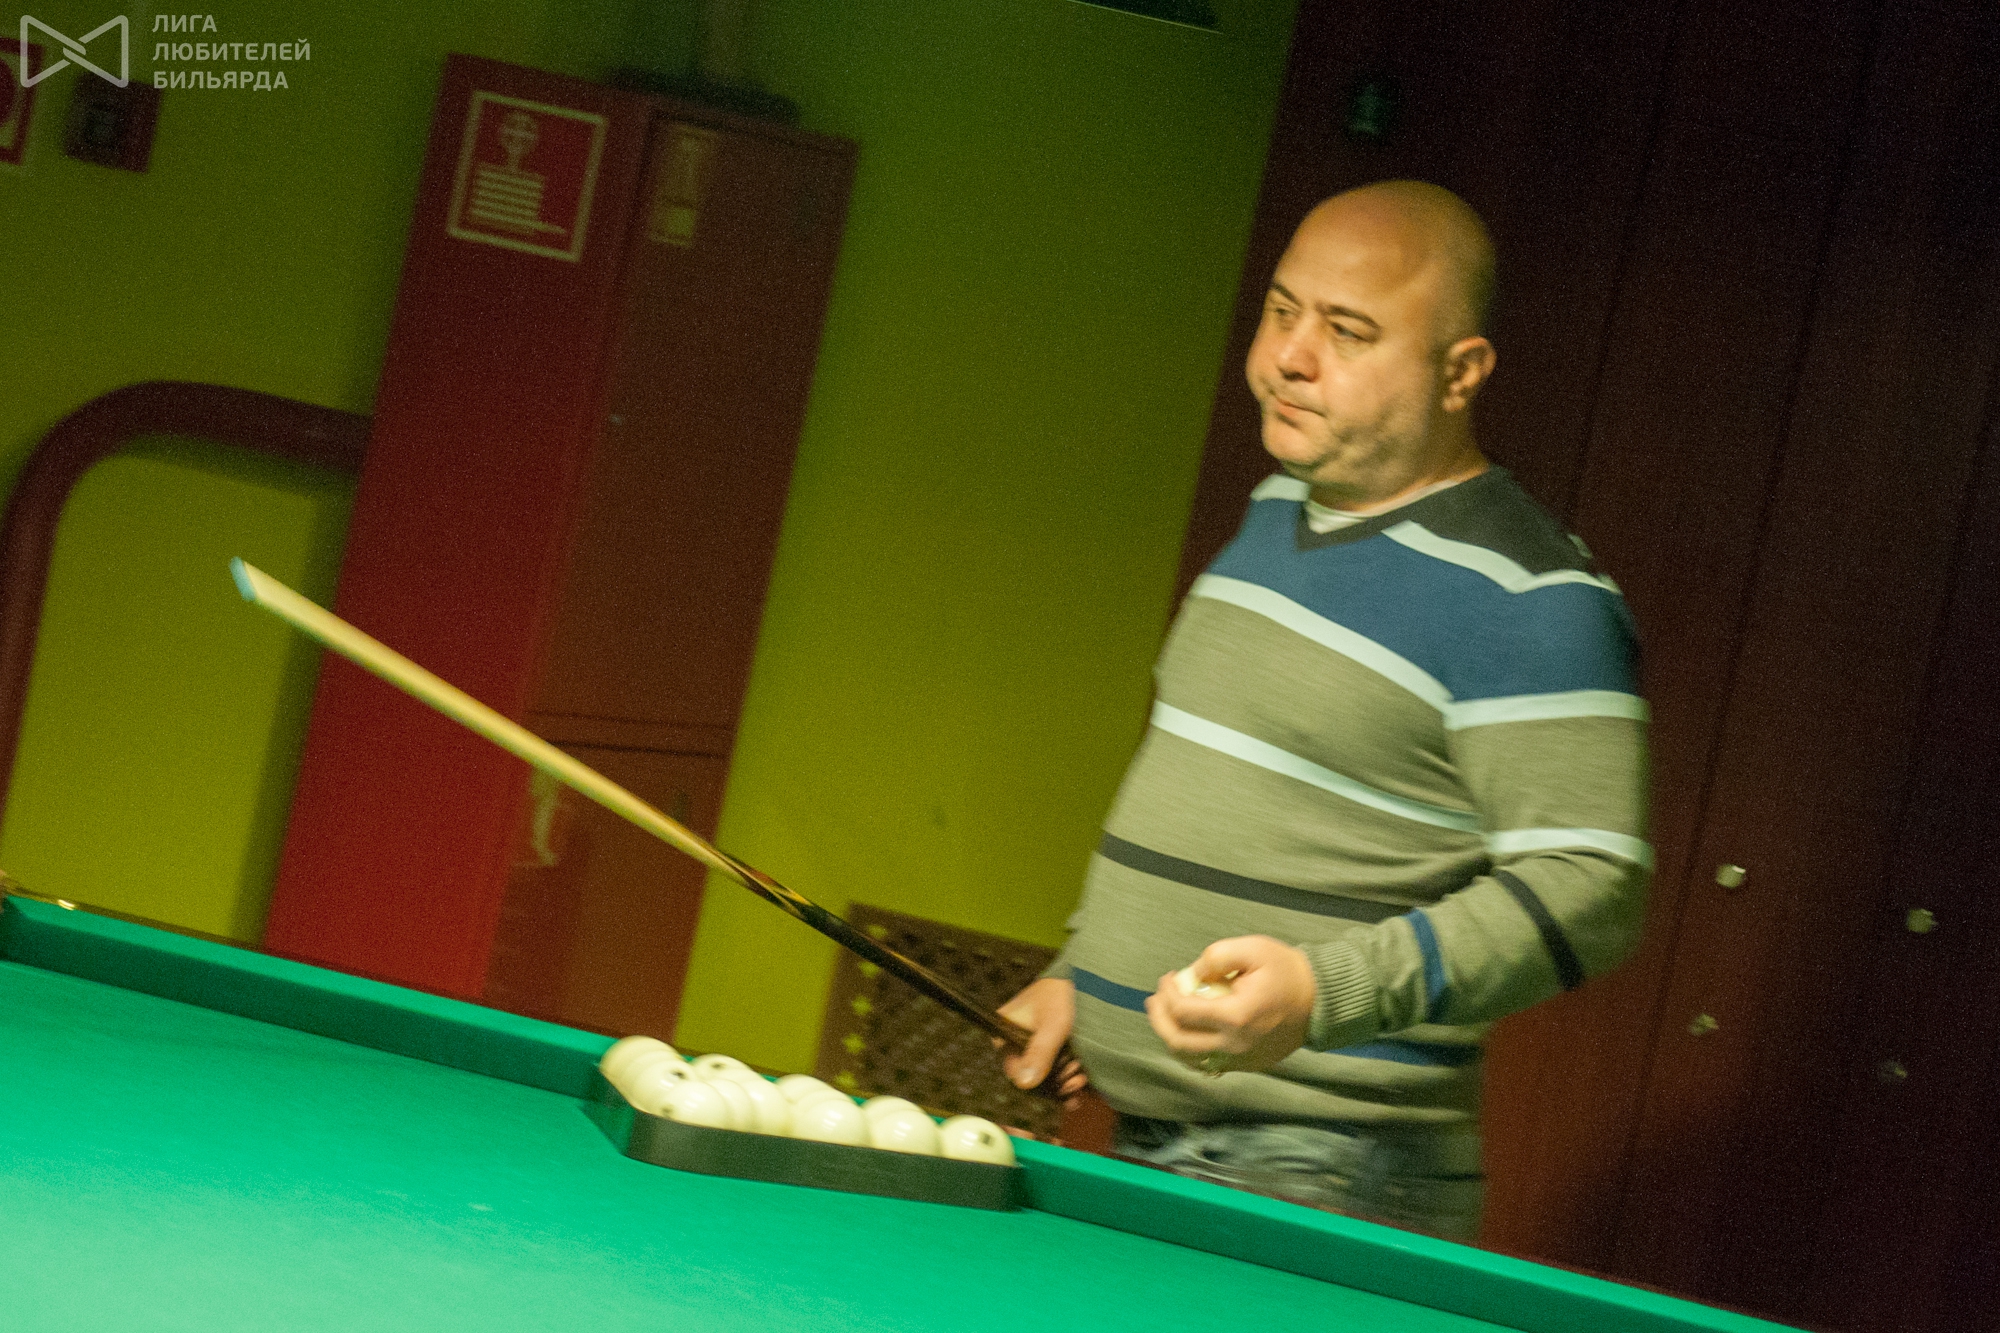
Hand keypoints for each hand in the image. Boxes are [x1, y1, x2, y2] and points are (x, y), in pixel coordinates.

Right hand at [994, 977, 1087, 1100]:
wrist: (1083, 977)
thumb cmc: (1062, 996)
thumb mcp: (1053, 1026)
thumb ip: (1039, 1053)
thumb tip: (1023, 1084)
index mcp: (1004, 1033)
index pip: (1015, 1071)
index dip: (1038, 1084)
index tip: (1063, 1084)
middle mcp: (1014, 1041)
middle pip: (1031, 1075)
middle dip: (1056, 1083)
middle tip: (1077, 1079)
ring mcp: (1031, 1043)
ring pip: (1045, 1074)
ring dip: (1065, 1080)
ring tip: (1082, 1074)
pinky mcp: (1046, 1044)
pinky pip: (1054, 1068)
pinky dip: (1068, 1075)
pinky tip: (1083, 1077)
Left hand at [1145, 936, 1314, 1076]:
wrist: (1321, 1002)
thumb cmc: (1287, 972)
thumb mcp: (1254, 949)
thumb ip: (1216, 957)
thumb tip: (1191, 976)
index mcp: (1235, 1017)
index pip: (1183, 1011)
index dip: (1167, 993)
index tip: (1168, 977)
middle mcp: (1234, 1046)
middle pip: (1178, 1042)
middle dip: (1159, 1019)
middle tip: (1155, 1000)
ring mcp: (1240, 1060)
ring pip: (1190, 1059)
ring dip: (1171, 1038)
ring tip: (1164, 1017)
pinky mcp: (1247, 1066)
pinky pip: (1209, 1064)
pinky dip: (1191, 1050)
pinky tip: (1188, 1032)